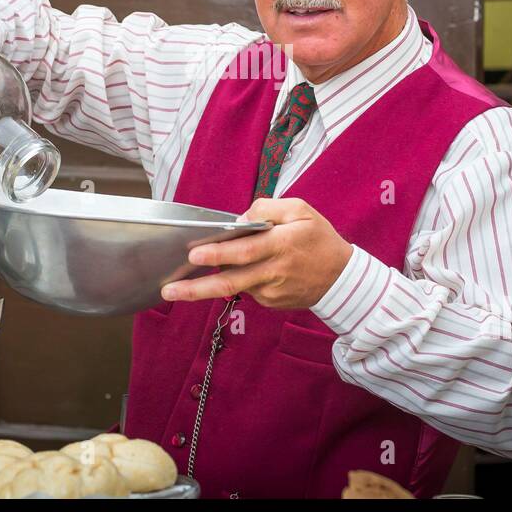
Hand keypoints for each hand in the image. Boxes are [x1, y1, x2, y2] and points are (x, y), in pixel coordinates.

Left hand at [161, 197, 352, 308]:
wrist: (342, 278)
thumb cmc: (320, 238)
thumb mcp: (301, 210)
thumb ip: (269, 208)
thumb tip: (240, 219)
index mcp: (281, 245)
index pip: (243, 251)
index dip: (217, 253)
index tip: (194, 255)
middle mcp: (274, 272)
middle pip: (230, 282)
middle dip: (196, 289)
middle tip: (168, 291)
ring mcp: (272, 292)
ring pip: (236, 285)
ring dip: (210, 284)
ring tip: (183, 285)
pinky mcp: (271, 303)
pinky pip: (249, 288)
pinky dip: (240, 279)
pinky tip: (245, 272)